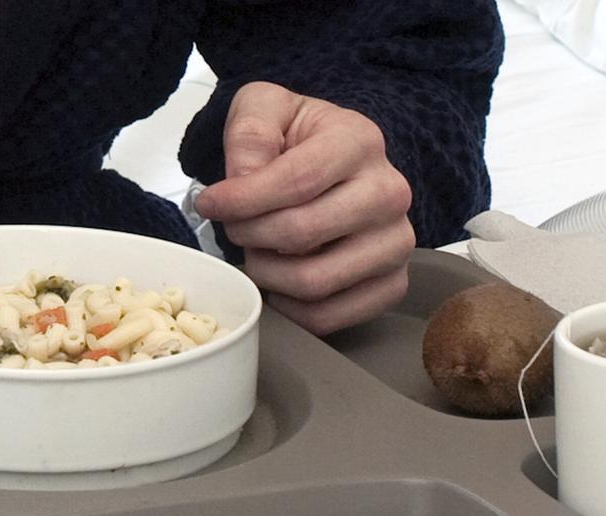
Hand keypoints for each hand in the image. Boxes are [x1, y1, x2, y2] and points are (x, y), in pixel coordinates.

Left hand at [195, 82, 413, 334]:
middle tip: (235, 228)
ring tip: (256, 251)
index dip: (242, 199)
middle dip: (250, 235)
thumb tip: (242, 180)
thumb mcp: (263, 108)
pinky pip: (329, 317)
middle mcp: (390, 193)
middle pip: (302, 234)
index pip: (297, 181)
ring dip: (266, 273)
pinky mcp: (391, 285)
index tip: (209, 203)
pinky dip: (289, 307)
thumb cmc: (294, 138)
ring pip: (314, 282)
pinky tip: (277, 280)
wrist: (332, 162)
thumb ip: (249, 132)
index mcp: (360, 141)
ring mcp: (396, 243)